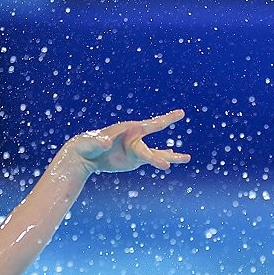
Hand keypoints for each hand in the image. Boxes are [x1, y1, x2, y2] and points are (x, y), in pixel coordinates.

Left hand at [65, 109, 190, 173]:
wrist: (85, 154)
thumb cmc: (87, 144)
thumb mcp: (92, 142)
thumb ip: (99, 141)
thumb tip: (105, 142)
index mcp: (129, 129)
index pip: (151, 124)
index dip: (167, 119)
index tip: (180, 113)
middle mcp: (136, 138)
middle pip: (153, 148)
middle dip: (162, 156)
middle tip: (179, 160)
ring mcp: (136, 149)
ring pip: (157, 154)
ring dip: (171, 157)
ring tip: (187, 158)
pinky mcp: (134, 159)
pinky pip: (150, 160)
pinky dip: (161, 160)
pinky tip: (170, 161)